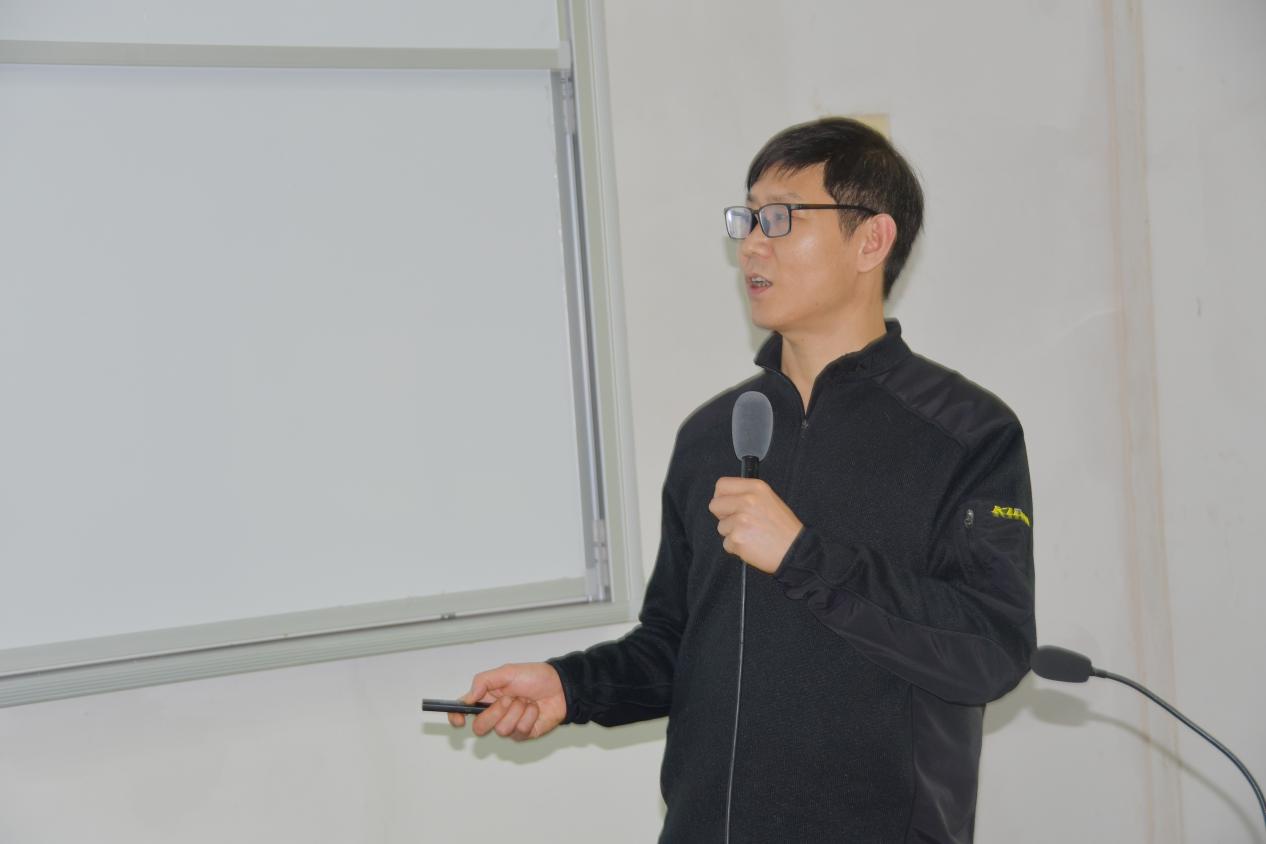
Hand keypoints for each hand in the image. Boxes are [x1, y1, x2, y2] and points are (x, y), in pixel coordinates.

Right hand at [446, 662, 566, 740]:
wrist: (560, 686)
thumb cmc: (534, 676)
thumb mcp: (507, 671)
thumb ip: (483, 681)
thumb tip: (467, 697)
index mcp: (486, 697)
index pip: (463, 710)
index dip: (456, 717)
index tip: (459, 720)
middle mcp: (495, 713)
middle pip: (480, 727)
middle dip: (494, 713)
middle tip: (509, 699)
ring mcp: (509, 725)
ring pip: (501, 730)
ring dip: (516, 712)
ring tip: (526, 700)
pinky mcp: (523, 734)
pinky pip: (519, 731)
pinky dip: (529, 717)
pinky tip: (535, 708)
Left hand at [708, 477, 802, 573]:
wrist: (795, 551)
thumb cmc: (784, 529)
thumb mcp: (769, 500)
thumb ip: (747, 495)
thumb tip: (726, 498)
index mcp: (756, 488)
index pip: (722, 485)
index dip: (721, 496)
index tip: (726, 504)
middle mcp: (747, 501)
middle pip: (714, 505)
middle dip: (723, 515)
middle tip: (738, 522)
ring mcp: (741, 520)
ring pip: (721, 527)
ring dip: (732, 533)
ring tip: (751, 535)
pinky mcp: (737, 538)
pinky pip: (726, 543)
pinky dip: (736, 547)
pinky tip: (752, 544)